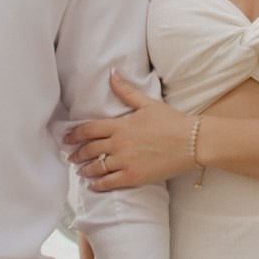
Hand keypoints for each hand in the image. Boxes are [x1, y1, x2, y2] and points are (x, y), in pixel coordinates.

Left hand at [64, 70, 191, 190]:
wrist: (191, 142)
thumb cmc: (171, 121)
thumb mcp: (147, 103)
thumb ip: (126, 90)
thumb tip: (112, 73)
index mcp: (120, 125)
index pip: (88, 130)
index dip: (73, 134)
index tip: (66, 138)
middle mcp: (119, 144)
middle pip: (89, 150)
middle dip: (76, 154)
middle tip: (70, 157)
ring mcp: (125, 162)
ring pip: (97, 168)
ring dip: (85, 170)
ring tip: (80, 171)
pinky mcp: (134, 177)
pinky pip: (109, 182)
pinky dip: (98, 184)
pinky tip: (93, 185)